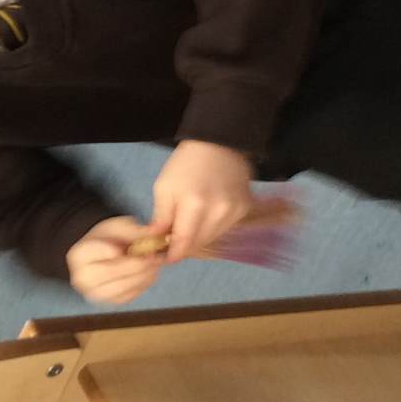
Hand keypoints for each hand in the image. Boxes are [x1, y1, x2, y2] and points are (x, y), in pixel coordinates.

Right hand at [66, 216, 165, 306]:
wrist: (101, 256)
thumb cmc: (107, 239)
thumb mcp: (116, 227)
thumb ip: (132, 230)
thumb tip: (152, 235)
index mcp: (78, 255)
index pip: (94, 253)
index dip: (111, 251)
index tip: (128, 247)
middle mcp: (81, 279)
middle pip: (112, 272)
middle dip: (137, 264)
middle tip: (154, 255)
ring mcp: (95, 293)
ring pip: (123, 287)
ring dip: (144, 276)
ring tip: (155, 263)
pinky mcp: (109, 302)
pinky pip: (129, 296)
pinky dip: (143, 285)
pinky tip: (151, 273)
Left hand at [152, 140, 253, 263]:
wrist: (219, 143)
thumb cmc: (185, 164)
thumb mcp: (164, 187)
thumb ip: (161, 218)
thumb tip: (155, 241)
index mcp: (195, 205)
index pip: (183, 243)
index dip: (173, 255)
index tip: (164, 258)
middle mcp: (218, 212)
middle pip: (198, 244)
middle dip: (184, 246)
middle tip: (172, 242)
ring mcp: (235, 212)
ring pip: (212, 238)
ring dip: (198, 238)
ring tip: (189, 226)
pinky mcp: (245, 209)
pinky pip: (225, 229)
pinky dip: (213, 228)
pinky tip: (206, 216)